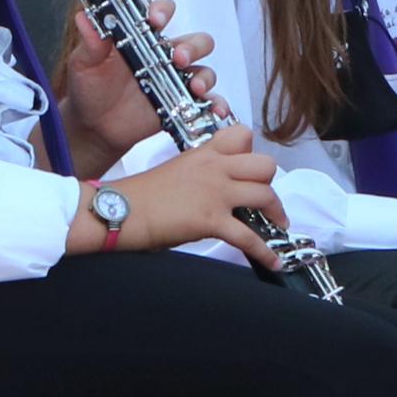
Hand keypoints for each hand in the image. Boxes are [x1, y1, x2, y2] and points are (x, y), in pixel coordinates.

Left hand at [60, 4, 218, 170]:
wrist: (94, 126)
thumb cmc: (90, 88)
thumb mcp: (84, 63)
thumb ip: (91, 42)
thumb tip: (84, 18)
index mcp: (142, 37)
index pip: (161, 13)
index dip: (163, 10)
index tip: (155, 19)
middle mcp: (164, 54)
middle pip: (195, 40)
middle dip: (192, 46)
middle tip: (178, 57)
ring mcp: (176, 79)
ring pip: (205, 68)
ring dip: (205, 76)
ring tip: (195, 87)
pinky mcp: (183, 103)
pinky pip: (208, 101)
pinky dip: (217, 104)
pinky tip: (215, 110)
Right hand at [110, 130, 278, 268]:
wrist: (118, 210)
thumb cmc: (139, 197)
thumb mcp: (176, 171)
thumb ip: (201, 174)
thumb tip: (215, 190)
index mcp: (204, 154)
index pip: (242, 136)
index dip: (251, 152)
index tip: (250, 170)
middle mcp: (214, 169)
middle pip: (265, 165)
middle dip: (269, 183)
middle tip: (264, 198)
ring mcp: (215, 194)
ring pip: (265, 195)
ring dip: (276, 213)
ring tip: (277, 225)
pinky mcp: (211, 220)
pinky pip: (249, 237)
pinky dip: (265, 251)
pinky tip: (273, 261)